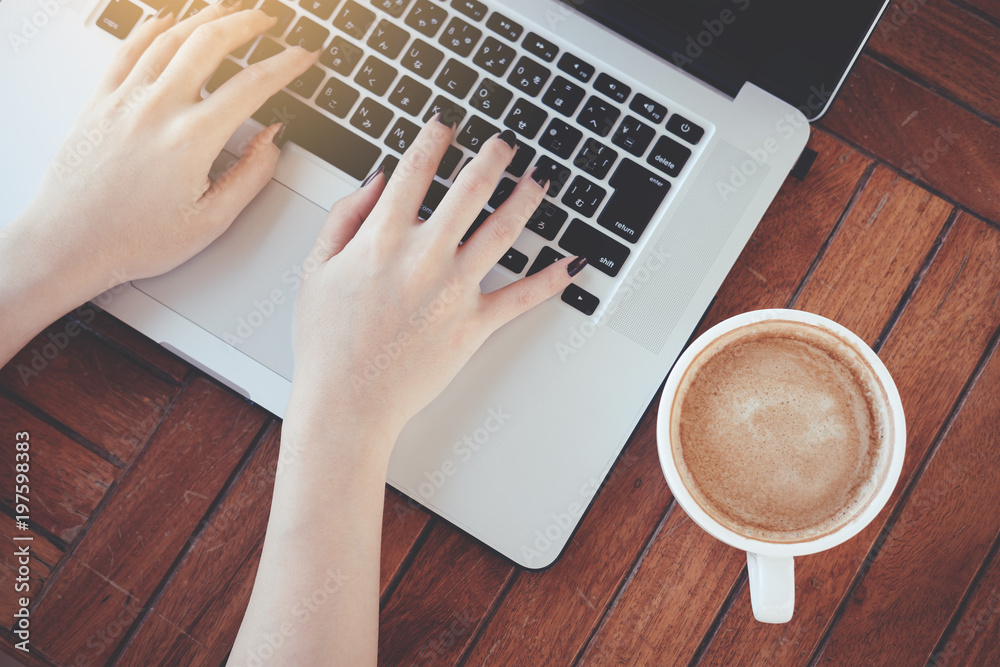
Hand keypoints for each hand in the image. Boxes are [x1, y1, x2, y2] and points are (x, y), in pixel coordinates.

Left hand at [10, 4, 316, 294]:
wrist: (70, 242)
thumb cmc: (134, 239)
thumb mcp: (210, 221)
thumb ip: (250, 176)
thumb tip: (273, 141)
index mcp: (192, 139)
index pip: (252, 85)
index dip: (286, 65)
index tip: (303, 56)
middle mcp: (158, 108)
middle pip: (210, 43)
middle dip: (246, 23)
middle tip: (266, 20)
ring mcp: (125, 99)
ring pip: (170, 38)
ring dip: (204, 17)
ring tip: (226, 10)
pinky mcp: (99, 100)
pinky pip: (127, 48)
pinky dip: (151, 28)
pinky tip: (166, 21)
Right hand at [288, 119, 584, 451]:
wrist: (347, 401)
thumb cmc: (327, 342)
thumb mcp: (315, 269)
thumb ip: (344, 217)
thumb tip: (377, 181)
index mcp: (382, 239)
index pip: (416, 170)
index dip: (434, 139)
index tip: (445, 125)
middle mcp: (424, 256)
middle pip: (472, 189)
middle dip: (494, 156)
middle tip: (506, 144)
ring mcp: (454, 289)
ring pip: (505, 230)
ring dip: (528, 197)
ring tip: (540, 179)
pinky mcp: (475, 324)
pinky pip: (522, 296)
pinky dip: (551, 278)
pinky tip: (572, 262)